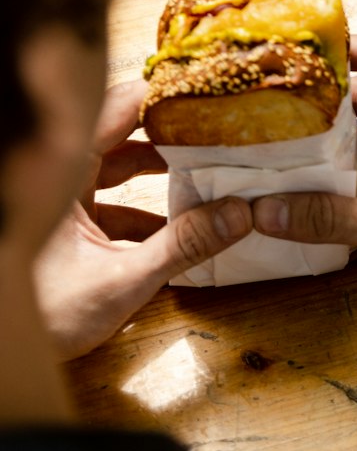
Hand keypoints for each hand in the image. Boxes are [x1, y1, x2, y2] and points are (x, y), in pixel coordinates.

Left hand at [34, 80, 251, 359]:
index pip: (117, 108)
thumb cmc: (43, 315)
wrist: (3, 358)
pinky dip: (145, 208)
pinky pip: (110, 201)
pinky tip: (179, 228)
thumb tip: (240, 213)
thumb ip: (183, 246)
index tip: (207, 92)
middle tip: (216, 130)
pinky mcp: (65, 226)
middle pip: (121, 134)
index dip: (162, 95)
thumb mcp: (121, 282)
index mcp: (62, 171)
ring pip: (116, 168)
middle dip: (170, 133)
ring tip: (207, 174)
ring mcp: (60, 201)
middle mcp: (59, 176)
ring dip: (160, 172)